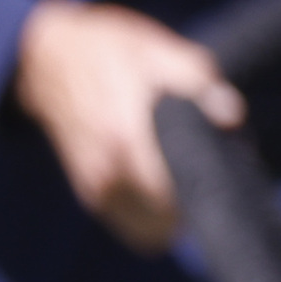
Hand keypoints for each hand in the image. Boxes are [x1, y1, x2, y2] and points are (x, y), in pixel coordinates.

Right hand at [13, 0, 242, 252]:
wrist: (48, 61)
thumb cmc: (111, 52)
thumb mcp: (162, 51)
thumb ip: (199, 84)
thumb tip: (232, 116)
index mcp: (127, 138)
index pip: (177, 197)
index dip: (211, 187)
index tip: (232, 168)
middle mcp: (108, 174)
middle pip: (169, 222)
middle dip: (197, 201)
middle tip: (215, 167)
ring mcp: (95, 189)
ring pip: (151, 230)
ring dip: (176, 213)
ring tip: (188, 173)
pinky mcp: (90, 194)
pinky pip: (133, 224)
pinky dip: (155, 215)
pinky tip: (167, 182)